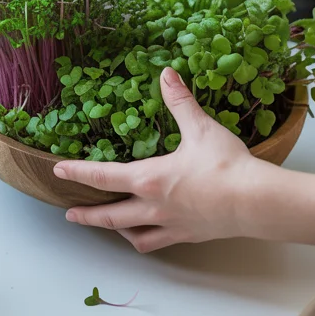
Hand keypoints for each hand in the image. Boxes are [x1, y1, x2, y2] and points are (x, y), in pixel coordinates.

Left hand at [52, 67, 260, 251]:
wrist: (256, 202)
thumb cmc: (226, 166)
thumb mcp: (201, 128)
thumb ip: (180, 101)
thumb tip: (166, 74)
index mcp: (149, 179)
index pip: (103, 176)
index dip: (77, 173)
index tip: (58, 171)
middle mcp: (154, 207)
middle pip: (110, 216)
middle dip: (87, 215)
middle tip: (69, 214)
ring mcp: (171, 224)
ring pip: (133, 235)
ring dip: (116, 231)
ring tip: (108, 227)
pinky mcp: (189, 235)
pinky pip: (160, 242)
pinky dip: (147, 239)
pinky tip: (147, 234)